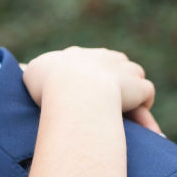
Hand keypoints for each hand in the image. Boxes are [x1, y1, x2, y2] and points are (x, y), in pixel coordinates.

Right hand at [23, 46, 163, 134]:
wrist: (75, 90)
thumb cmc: (48, 85)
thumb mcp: (31, 73)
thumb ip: (33, 70)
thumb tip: (30, 70)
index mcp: (77, 55)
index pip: (88, 60)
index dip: (87, 75)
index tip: (82, 91)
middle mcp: (102, 57)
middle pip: (114, 63)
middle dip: (112, 79)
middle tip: (105, 102)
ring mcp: (123, 70)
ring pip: (134, 75)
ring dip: (131, 92)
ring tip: (124, 113)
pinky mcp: (138, 86)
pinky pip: (146, 93)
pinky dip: (143, 107)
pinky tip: (136, 121)